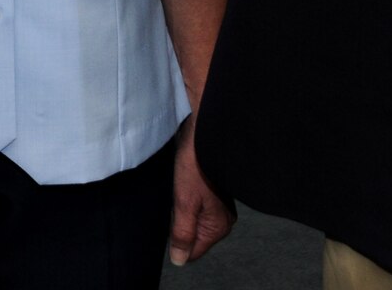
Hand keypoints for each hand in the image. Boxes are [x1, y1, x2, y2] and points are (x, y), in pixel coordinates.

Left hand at [166, 117, 235, 265]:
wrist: (204, 132)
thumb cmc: (196, 164)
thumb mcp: (184, 203)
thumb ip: (182, 234)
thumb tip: (179, 260)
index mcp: (219, 226)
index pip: (194, 251)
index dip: (176, 241)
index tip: (168, 222)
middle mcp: (222, 219)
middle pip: (193, 236)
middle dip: (178, 224)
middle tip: (173, 203)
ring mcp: (218, 205)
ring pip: (192, 220)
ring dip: (180, 210)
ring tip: (177, 192)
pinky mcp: (212, 191)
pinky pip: (194, 206)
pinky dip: (184, 199)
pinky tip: (180, 186)